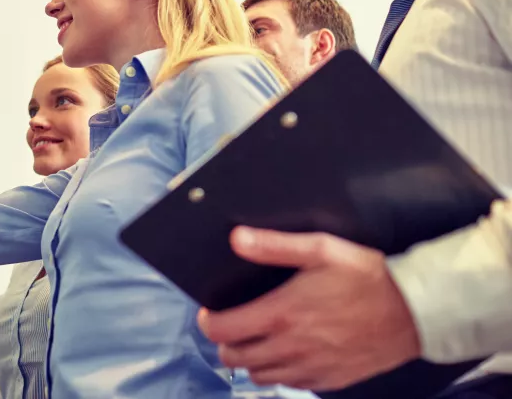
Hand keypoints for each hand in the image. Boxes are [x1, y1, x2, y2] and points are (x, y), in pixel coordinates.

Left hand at [197, 227, 420, 390]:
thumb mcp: (321, 249)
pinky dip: (280, 372)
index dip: (208, 322)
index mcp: (282, 315)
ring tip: (259, 338)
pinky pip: (290, 385)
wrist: (415, 311)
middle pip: (234, 358)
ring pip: (259, 376)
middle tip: (234, 323)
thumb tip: (235, 239)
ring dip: (251, 359)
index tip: (210, 311)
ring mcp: (310, 368)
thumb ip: (274, 246)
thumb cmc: (367, 275)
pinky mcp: (330, 381)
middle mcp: (291, 347)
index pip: (222, 331)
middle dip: (226, 342)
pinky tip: (290, 352)